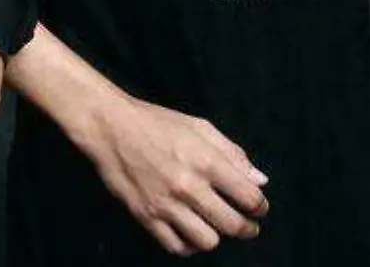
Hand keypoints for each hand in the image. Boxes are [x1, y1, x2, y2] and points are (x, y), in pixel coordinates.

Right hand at [81, 96, 268, 255]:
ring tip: (214, 226)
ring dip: (216, 236)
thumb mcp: (199, 127)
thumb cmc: (155, 123)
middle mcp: (188, 186)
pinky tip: (189, 232)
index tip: (257, 207)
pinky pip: (176, 246)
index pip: (249, 198)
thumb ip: (233, 153)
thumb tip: (260, 180)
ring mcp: (165, 203)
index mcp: (206, 161)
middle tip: (247, 225)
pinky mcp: (145, 215)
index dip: (260, 207)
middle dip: (248, 228)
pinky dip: (187, 245)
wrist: (109, 126)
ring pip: (207, 241)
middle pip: (233, 225)